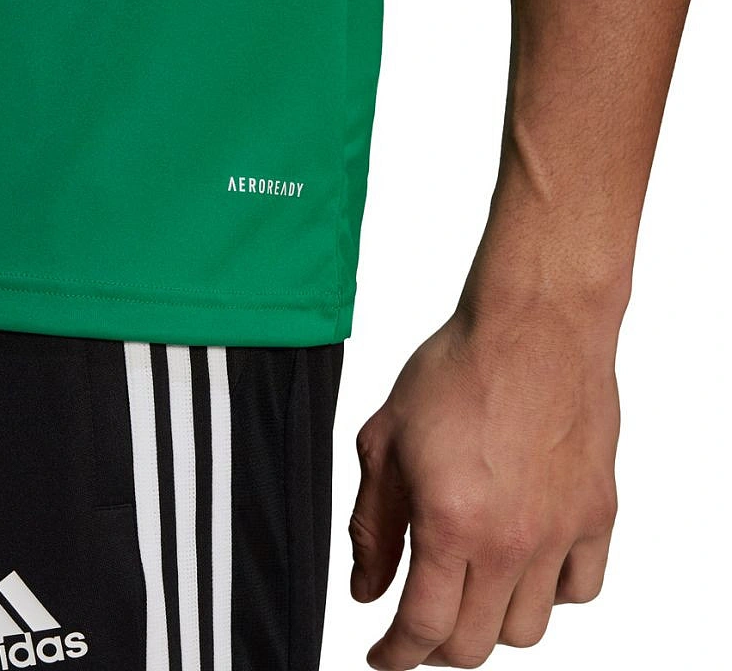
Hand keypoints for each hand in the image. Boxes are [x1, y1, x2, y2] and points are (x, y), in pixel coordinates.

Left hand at [349, 301, 620, 668]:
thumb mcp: (386, 440)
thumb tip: (366, 588)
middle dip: (435, 647)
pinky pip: (580, 588)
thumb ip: (373, 524)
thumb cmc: (457, 370)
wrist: (530, 326)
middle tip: (420, 621)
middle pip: (474, 644)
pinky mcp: (597, 512)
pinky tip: (525, 564)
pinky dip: (549, 594)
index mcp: (449, 522)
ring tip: (470, 588)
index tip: (384, 657)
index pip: (422, 628)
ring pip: (528, 629)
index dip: (395, 656)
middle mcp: (510, 540)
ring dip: (491, 623)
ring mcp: (560, 530)